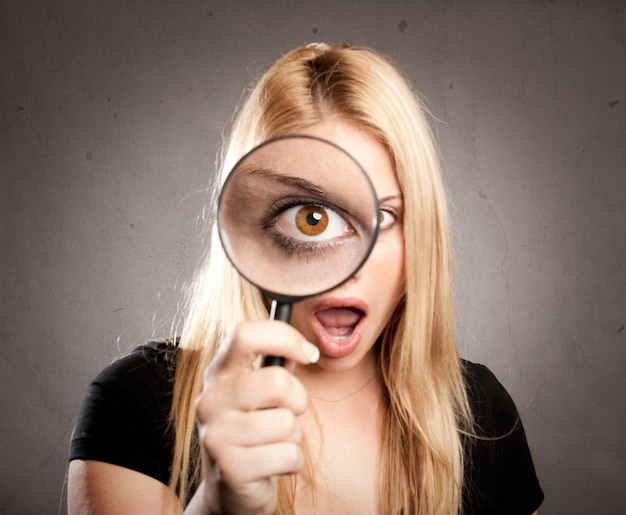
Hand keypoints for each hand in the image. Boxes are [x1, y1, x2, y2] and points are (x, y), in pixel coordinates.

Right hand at [194, 320, 318, 513]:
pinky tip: (271, 464)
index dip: (285, 338)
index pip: (245, 335)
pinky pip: (289, 456)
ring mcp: (216, 434)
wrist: (229, 487)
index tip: (308, 353)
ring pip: (287, 423)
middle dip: (298, 399)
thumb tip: (306, 348)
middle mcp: (211, 399)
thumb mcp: (260, 392)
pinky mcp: (230, 468)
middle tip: (289, 411)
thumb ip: (278, 364)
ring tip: (274, 442)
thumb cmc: (253, 429)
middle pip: (277, 381)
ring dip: (294, 436)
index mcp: (219, 373)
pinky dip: (292, 462)